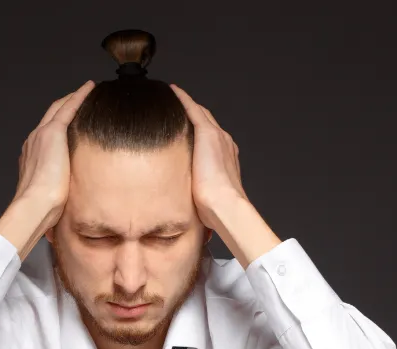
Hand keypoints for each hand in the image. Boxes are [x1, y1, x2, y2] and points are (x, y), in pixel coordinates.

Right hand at [0, 80, 93, 257]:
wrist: (34, 207)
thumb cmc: (41, 211)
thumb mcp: (51, 201)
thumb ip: (56, 201)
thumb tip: (58, 227)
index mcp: (32, 157)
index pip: (47, 136)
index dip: (59, 126)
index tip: (71, 123)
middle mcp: (34, 141)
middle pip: (51, 116)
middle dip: (65, 106)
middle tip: (80, 98)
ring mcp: (41, 135)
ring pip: (59, 108)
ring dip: (73, 98)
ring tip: (87, 91)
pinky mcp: (52, 133)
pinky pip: (68, 107)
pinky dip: (79, 96)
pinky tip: (90, 88)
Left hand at [169, 84, 247, 234]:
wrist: (225, 205)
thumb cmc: (215, 209)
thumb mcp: (205, 198)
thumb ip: (197, 194)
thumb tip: (187, 208)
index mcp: (225, 157)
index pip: (209, 138)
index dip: (197, 130)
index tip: (185, 127)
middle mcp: (224, 143)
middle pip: (205, 121)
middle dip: (192, 114)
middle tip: (175, 108)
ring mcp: (217, 136)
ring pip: (199, 113)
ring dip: (186, 105)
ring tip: (170, 98)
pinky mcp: (208, 133)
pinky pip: (192, 109)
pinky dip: (183, 99)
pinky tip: (172, 91)